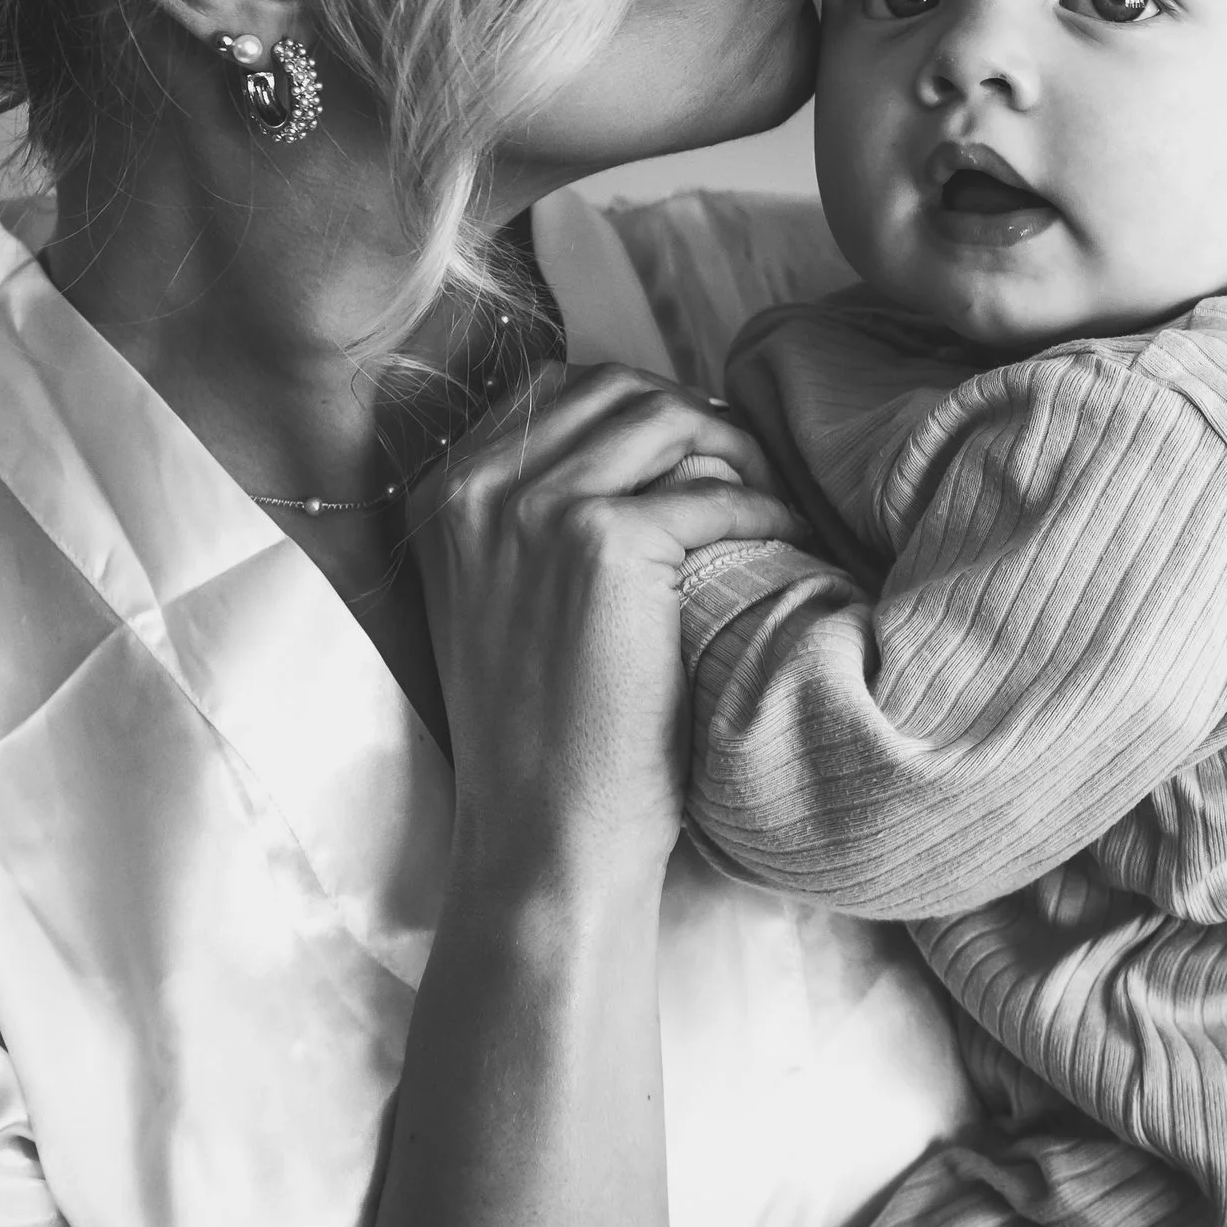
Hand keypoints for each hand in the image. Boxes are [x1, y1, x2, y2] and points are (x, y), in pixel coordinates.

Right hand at [409, 363, 793, 903]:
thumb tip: (647, 433)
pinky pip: (711, 491)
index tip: (692, 448)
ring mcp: (533, 508)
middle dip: (692, 415)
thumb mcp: (500, 599)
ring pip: (665, 419)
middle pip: (613, 389)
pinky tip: (784, 541)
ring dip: (735, 450)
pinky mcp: (601, 543)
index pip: (554, 387)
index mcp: (442, 493)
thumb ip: (533, 513)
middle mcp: (474, 486)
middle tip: (746, 468)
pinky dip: (763, 509)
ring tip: (771, 499)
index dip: (637, 408)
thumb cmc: (540, 736)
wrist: (543, 839)